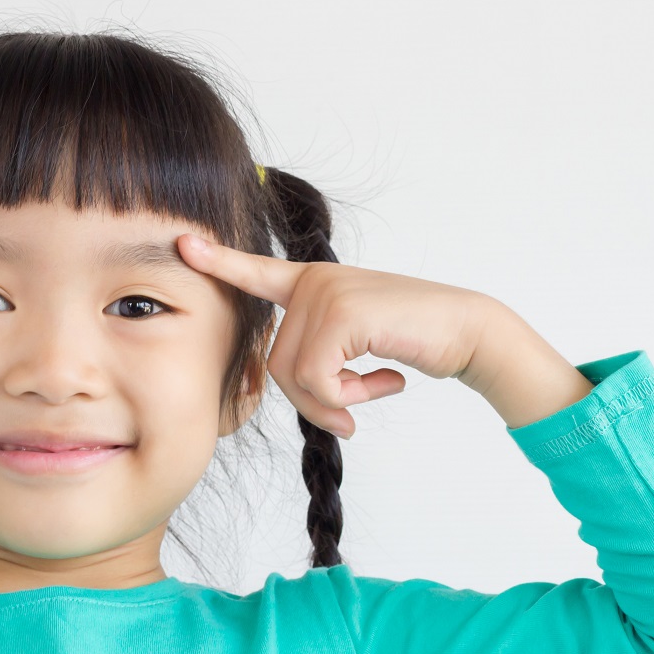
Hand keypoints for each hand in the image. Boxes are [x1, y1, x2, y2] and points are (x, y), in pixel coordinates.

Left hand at [177, 233, 495, 438]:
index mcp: (314, 283)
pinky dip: (350, 397)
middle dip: (313, 401)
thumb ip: (318, 354)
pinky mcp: (340, 312)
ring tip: (375, 388)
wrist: (470, 332)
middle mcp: (313, 281)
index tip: (183, 244)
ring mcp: (325, 293)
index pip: (258, 273)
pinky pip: (319, 379)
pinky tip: (388, 380)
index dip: (220, 263)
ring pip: (294, 376)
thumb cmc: (415, 339)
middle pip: (276, 365)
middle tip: (352, 409)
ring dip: (334, 402)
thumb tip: (293, 391)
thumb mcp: (355, 343)